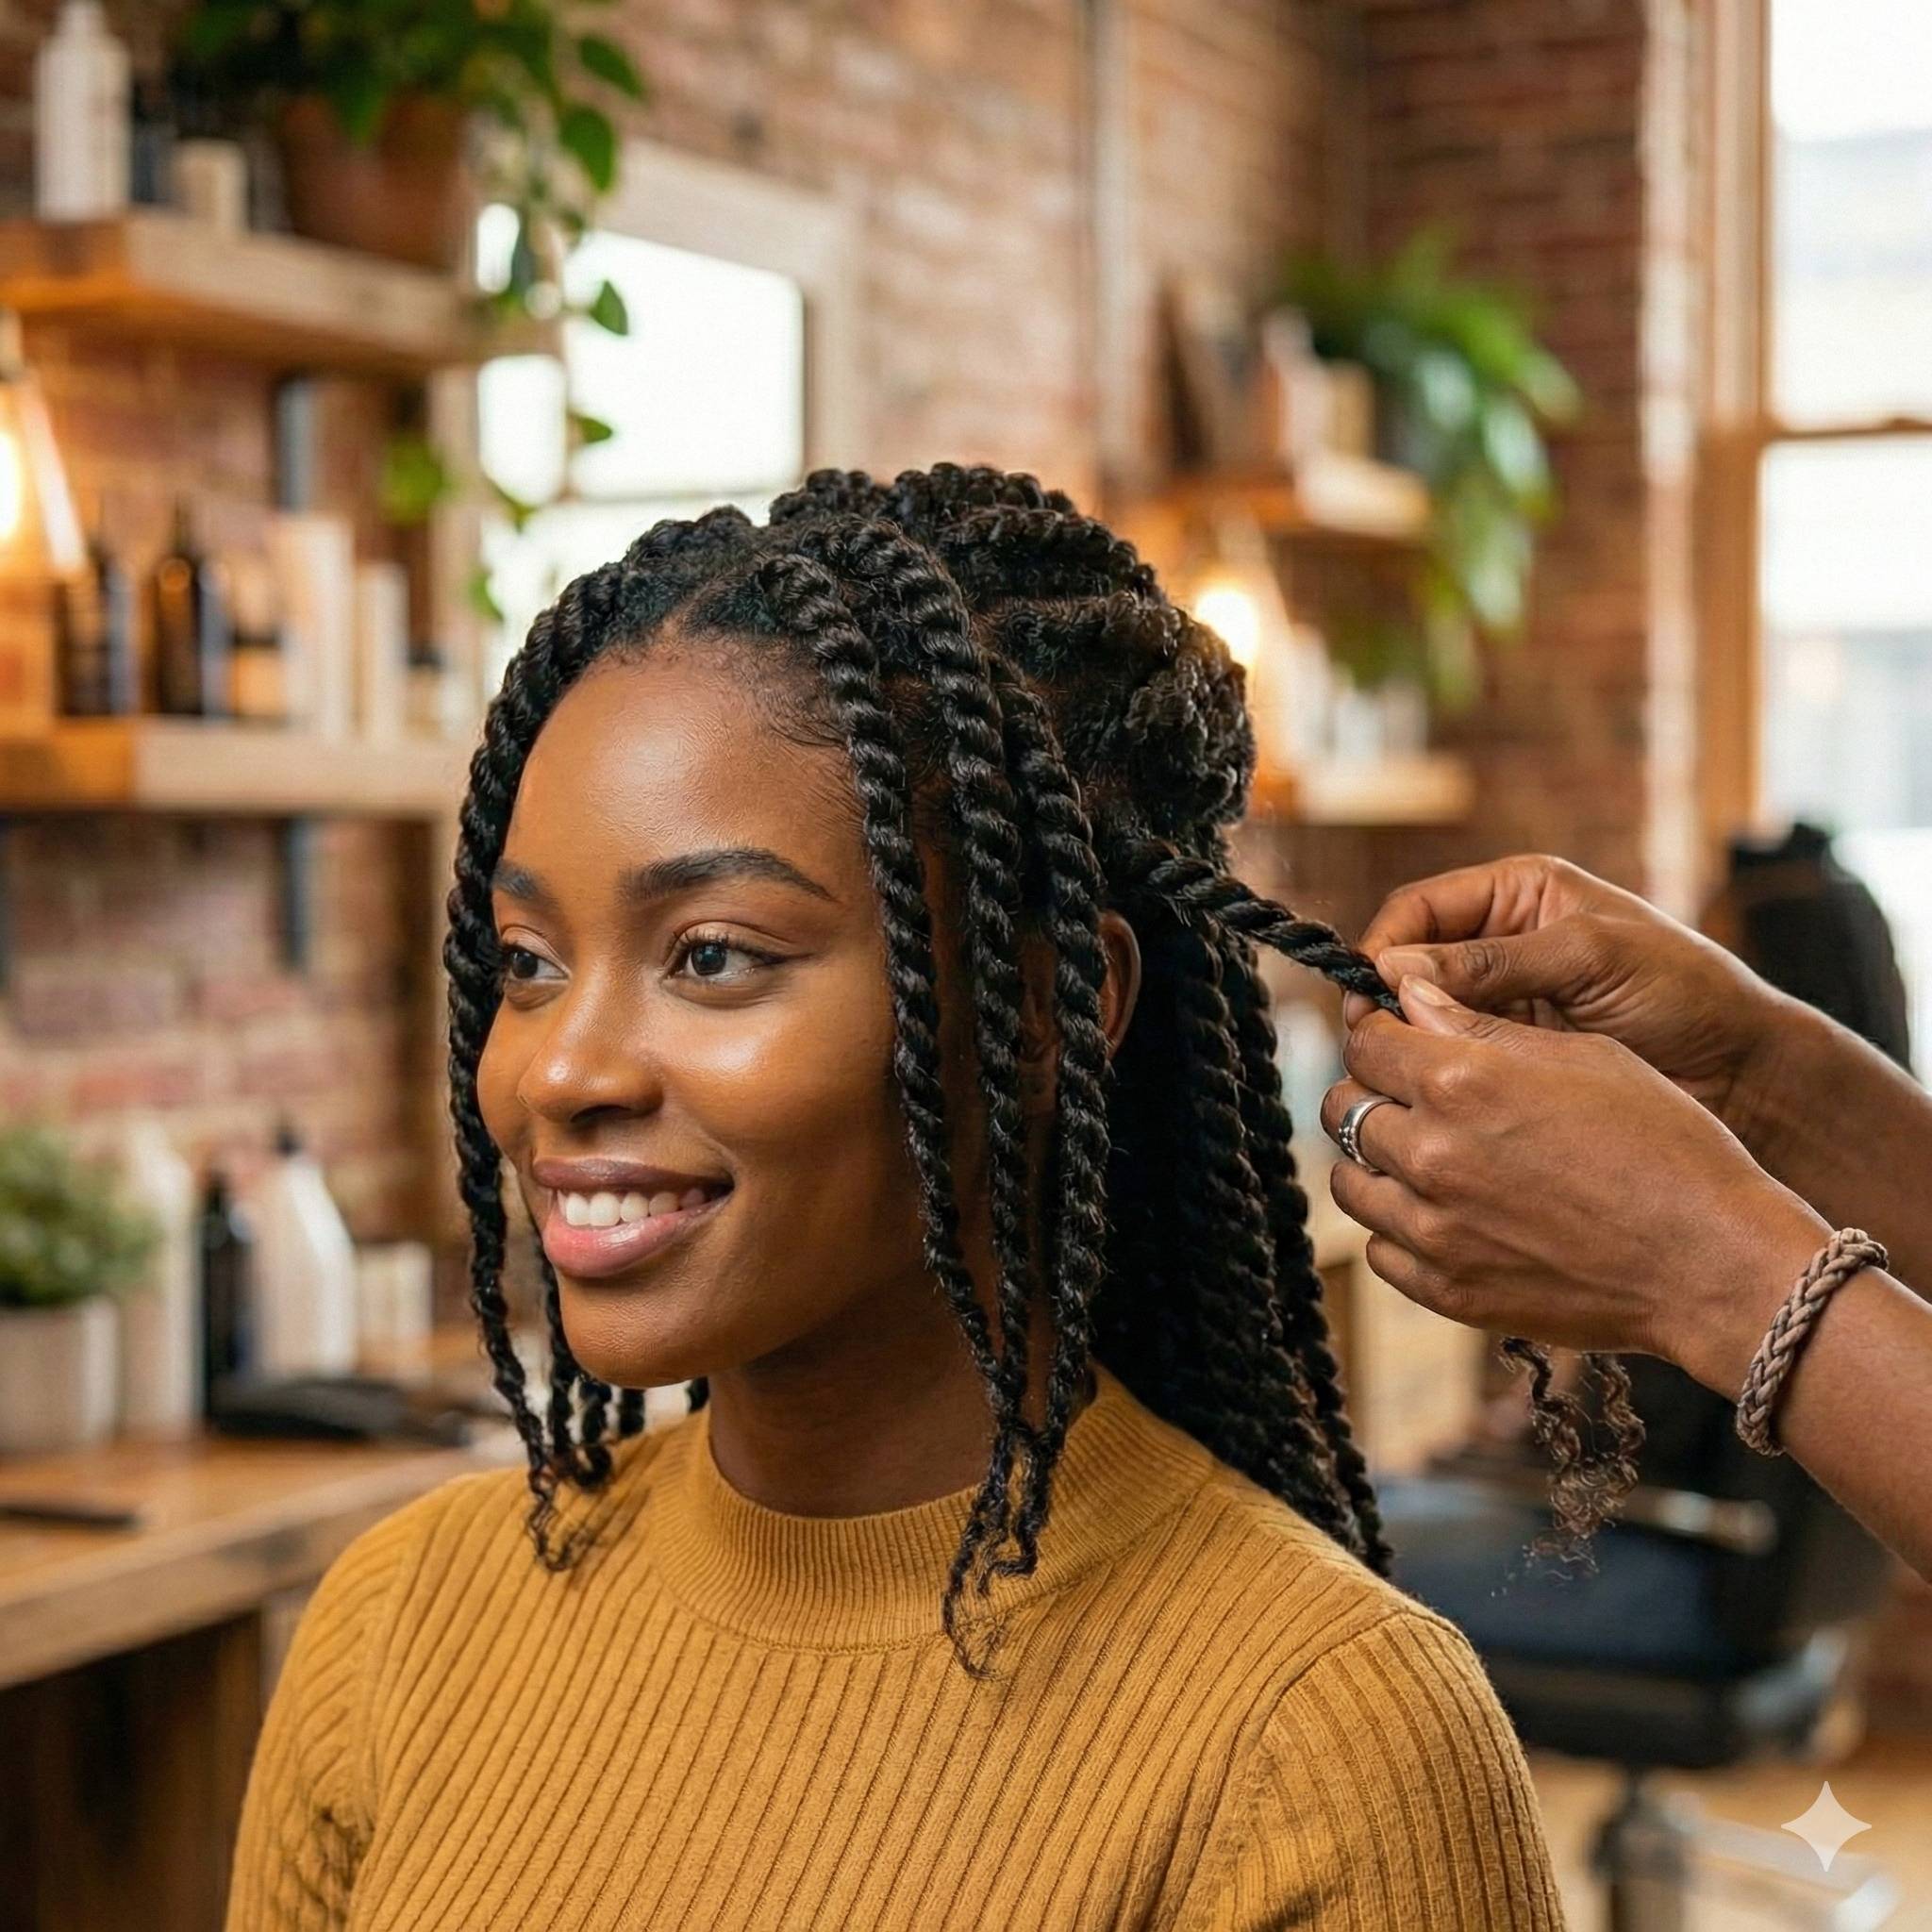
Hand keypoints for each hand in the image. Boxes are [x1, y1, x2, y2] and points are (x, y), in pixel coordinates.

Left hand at [1322, 976, 1829, 1393]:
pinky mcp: (1445, 1290)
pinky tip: (1446, 1215)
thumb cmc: (1664, 1143)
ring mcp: (1432, 1230)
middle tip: (1413, 1097)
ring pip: (1349, 1182)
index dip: (1382, 1033)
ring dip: (1376, 1163)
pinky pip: (1379, 1250)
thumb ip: (1480, 1026)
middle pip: (1344, 1110)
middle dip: (1372, 1094)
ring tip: (1428, 1157)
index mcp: (1460, 1082)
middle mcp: (1431, 1154)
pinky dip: (1399, 1229)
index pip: (1366, 1041)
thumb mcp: (1582, 1055)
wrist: (1711, 1260)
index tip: (1403, 1039)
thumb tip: (1409, 996)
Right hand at [1339, 855, 1792, 1150]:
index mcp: (1517, 895)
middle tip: (1375, 1042)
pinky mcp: (1510, 1057)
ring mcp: (1501, 1004)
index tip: (1368, 992)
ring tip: (1402, 1074)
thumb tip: (1394, 971)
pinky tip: (1433, 1096)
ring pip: (1421, 1018)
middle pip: (1407, 965)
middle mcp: (1499, 943)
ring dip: (1408, 1042)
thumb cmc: (1685, 994)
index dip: (1384, 946)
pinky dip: (1437, 1075)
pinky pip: (1452, 1059)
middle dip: (1389, 1000)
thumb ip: (1493, 962)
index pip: (1418, 909)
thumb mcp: (1589, 958)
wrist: (1744, 1073)